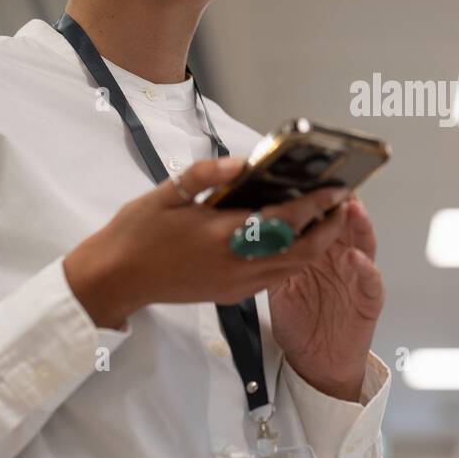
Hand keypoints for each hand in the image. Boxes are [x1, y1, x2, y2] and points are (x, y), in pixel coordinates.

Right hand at [62, 156, 349, 327]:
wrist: (116, 279)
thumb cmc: (138, 231)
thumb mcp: (167, 192)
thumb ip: (206, 175)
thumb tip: (242, 161)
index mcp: (222, 236)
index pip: (285, 220)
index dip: (317, 205)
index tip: (338, 188)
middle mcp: (236, 264)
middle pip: (302, 251)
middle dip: (329, 229)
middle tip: (342, 205)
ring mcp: (236, 284)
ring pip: (293, 268)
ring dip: (316, 246)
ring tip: (326, 219)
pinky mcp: (231, 295)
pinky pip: (275, 279)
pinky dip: (294, 260)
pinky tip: (296, 240)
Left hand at [269, 197, 384, 401]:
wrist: (317, 362)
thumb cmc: (299, 321)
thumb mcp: (278, 282)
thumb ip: (274, 255)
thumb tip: (249, 228)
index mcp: (320, 251)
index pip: (320, 217)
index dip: (316, 199)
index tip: (307, 179)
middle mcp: (341, 259)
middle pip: (344, 223)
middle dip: (341, 202)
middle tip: (334, 184)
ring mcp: (357, 277)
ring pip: (363, 244)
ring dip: (359, 225)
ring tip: (352, 210)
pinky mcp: (368, 300)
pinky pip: (371, 282)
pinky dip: (366, 269)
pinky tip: (357, 259)